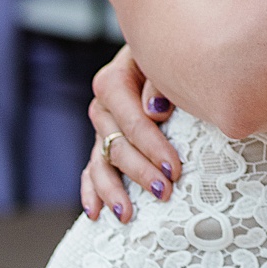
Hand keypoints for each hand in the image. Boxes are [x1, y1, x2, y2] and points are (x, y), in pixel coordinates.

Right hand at [81, 44, 183, 221]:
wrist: (165, 53)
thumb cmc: (172, 57)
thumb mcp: (167, 61)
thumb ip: (160, 81)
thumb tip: (154, 110)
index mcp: (115, 80)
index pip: (131, 119)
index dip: (152, 146)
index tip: (175, 169)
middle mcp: (103, 105)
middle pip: (117, 144)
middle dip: (140, 171)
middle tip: (164, 192)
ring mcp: (101, 127)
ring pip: (101, 162)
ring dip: (113, 190)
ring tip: (127, 214)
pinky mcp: (103, 143)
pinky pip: (92, 169)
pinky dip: (92, 191)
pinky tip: (95, 213)